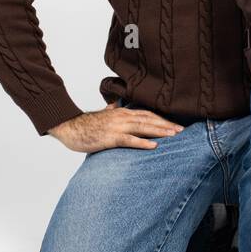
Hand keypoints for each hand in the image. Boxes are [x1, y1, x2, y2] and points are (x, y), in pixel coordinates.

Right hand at [47, 103, 184, 151]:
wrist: (68, 127)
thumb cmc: (84, 124)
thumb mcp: (101, 115)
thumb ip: (110, 109)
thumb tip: (115, 105)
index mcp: (121, 112)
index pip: (146, 114)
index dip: (162, 118)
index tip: (174, 123)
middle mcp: (122, 117)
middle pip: (149, 119)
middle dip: (166, 124)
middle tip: (182, 129)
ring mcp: (116, 127)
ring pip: (143, 127)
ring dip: (159, 131)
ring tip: (174, 135)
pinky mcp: (110, 138)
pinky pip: (129, 140)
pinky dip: (142, 142)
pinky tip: (153, 145)